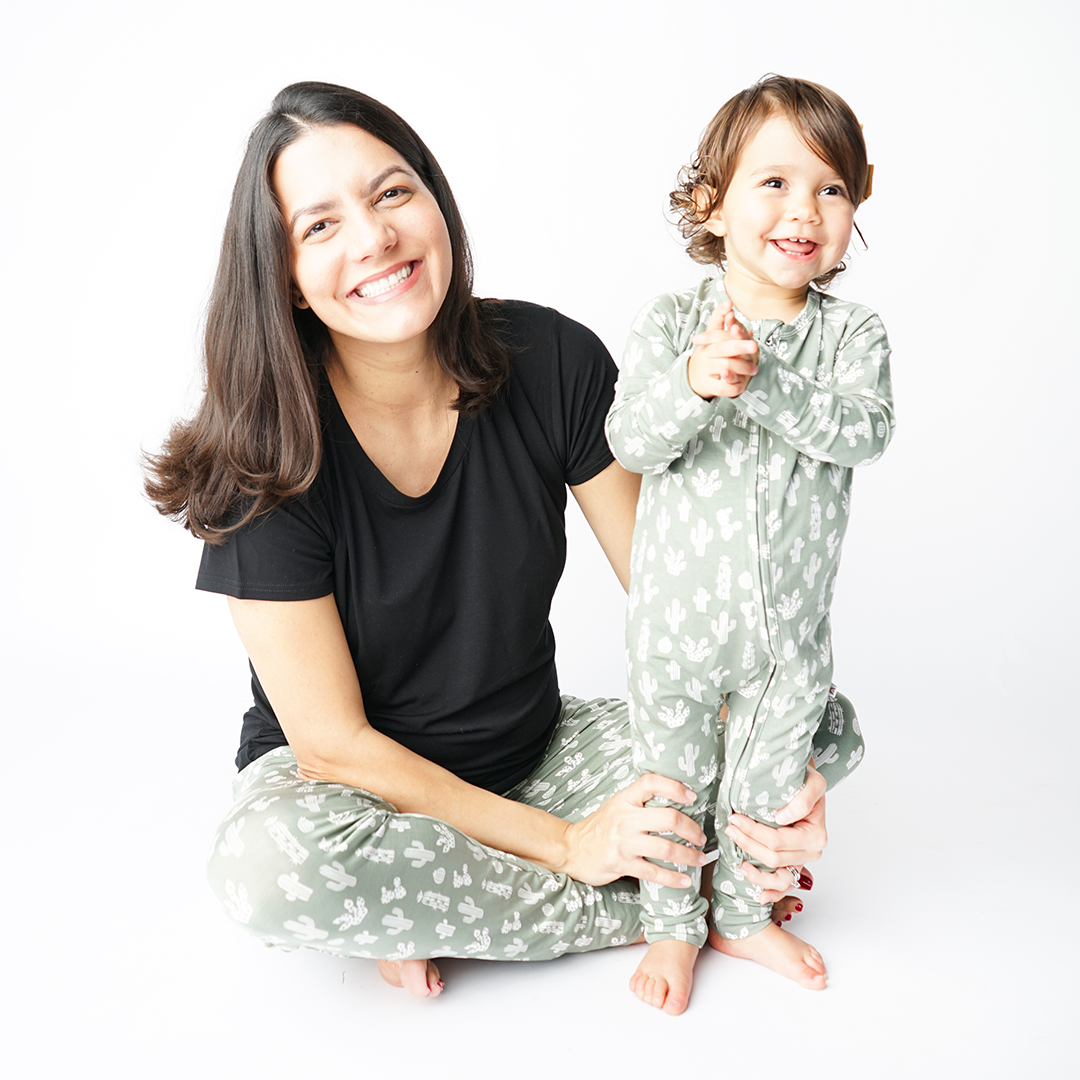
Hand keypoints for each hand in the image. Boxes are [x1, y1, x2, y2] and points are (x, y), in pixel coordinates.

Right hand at [561, 773, 708, 888]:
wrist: (572, 848)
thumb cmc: (599, 826)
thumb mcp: (617, 805)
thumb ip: (640, 802)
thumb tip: (676, 802)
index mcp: (625, 799)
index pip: (651, 782)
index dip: (675, 787)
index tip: (692, 797)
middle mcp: (625, 818)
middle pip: (668, 818)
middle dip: (692, 829)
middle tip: (701, 837)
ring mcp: (623, 843)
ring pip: (666, 849)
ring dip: (689, 856)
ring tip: (700, 859)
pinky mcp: (622, 864)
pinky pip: (654, 873)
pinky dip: (673, 879)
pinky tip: (685, 881)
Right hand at [688, 300, 758, 399]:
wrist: (693, 377)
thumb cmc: (708, 354)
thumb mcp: (711, 335)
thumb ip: (719, 319)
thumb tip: (729, 303)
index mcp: (708, 341)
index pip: (718, 332)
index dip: (727, 326)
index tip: (735, 320)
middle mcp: (705, 354)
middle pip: (723, 348)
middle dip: (740, 347)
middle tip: (754, 347)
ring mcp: (705, 370)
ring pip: (725, 367)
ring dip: (742, 368)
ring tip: (754, 369)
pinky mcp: (707, 385)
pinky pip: (721, 387)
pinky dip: (732, 387)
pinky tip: (742, 386)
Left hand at [724, 762, 827, 889]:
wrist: (804, 783)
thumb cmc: (805, 781)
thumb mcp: (813, 781)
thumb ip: (802, 799)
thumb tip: (783, 818)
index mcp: (815, 835)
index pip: (777, 840)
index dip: (753, 832)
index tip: (735, 818)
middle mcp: (811, 852)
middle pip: (773, 858)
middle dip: (747, 844)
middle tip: (729, 828)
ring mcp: (802, 861)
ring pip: (779, 878)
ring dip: (757, 874)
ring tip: (739, 863)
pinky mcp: (794, 865)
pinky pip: (784, 886)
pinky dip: (772, 893)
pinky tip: (758, 895)